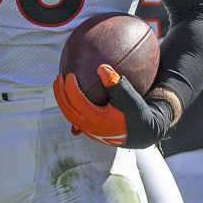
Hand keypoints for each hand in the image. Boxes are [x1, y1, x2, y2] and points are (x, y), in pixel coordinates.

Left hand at [53, 65, 172, 148]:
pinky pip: (76, 119)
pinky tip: (72, 98)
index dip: (70, 87)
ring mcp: (90, 131)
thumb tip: (101, 67)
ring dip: (63, 100)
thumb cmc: (138, 114)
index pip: (76, 101)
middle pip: (67, 109)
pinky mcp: (93, 131)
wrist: (144, 134)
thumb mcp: (130, 98)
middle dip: (60, 93)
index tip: (70, 74)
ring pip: (70, 115)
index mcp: (96, 119)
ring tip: (61, 86)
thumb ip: (116, 83)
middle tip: (58, 78)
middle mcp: (90, 127)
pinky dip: (71, 107)